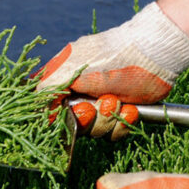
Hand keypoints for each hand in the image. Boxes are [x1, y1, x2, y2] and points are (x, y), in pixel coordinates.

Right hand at [36, 2, 188, 137]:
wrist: (152, 56)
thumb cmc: (109, 57)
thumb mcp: (70, 67)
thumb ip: (47, 87)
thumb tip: (37, 107)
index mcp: (66, 82)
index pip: (52, 110)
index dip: (60, 117)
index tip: (70, 111)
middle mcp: (82, 95)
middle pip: (73, 125)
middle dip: (87, 118)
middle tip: (95, 106)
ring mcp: (103, 105)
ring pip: (95, 131)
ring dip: (107, 119)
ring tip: (117, 101)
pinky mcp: (123, 113)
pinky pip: (114, 133)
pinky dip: (123, 123)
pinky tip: (130, 108)